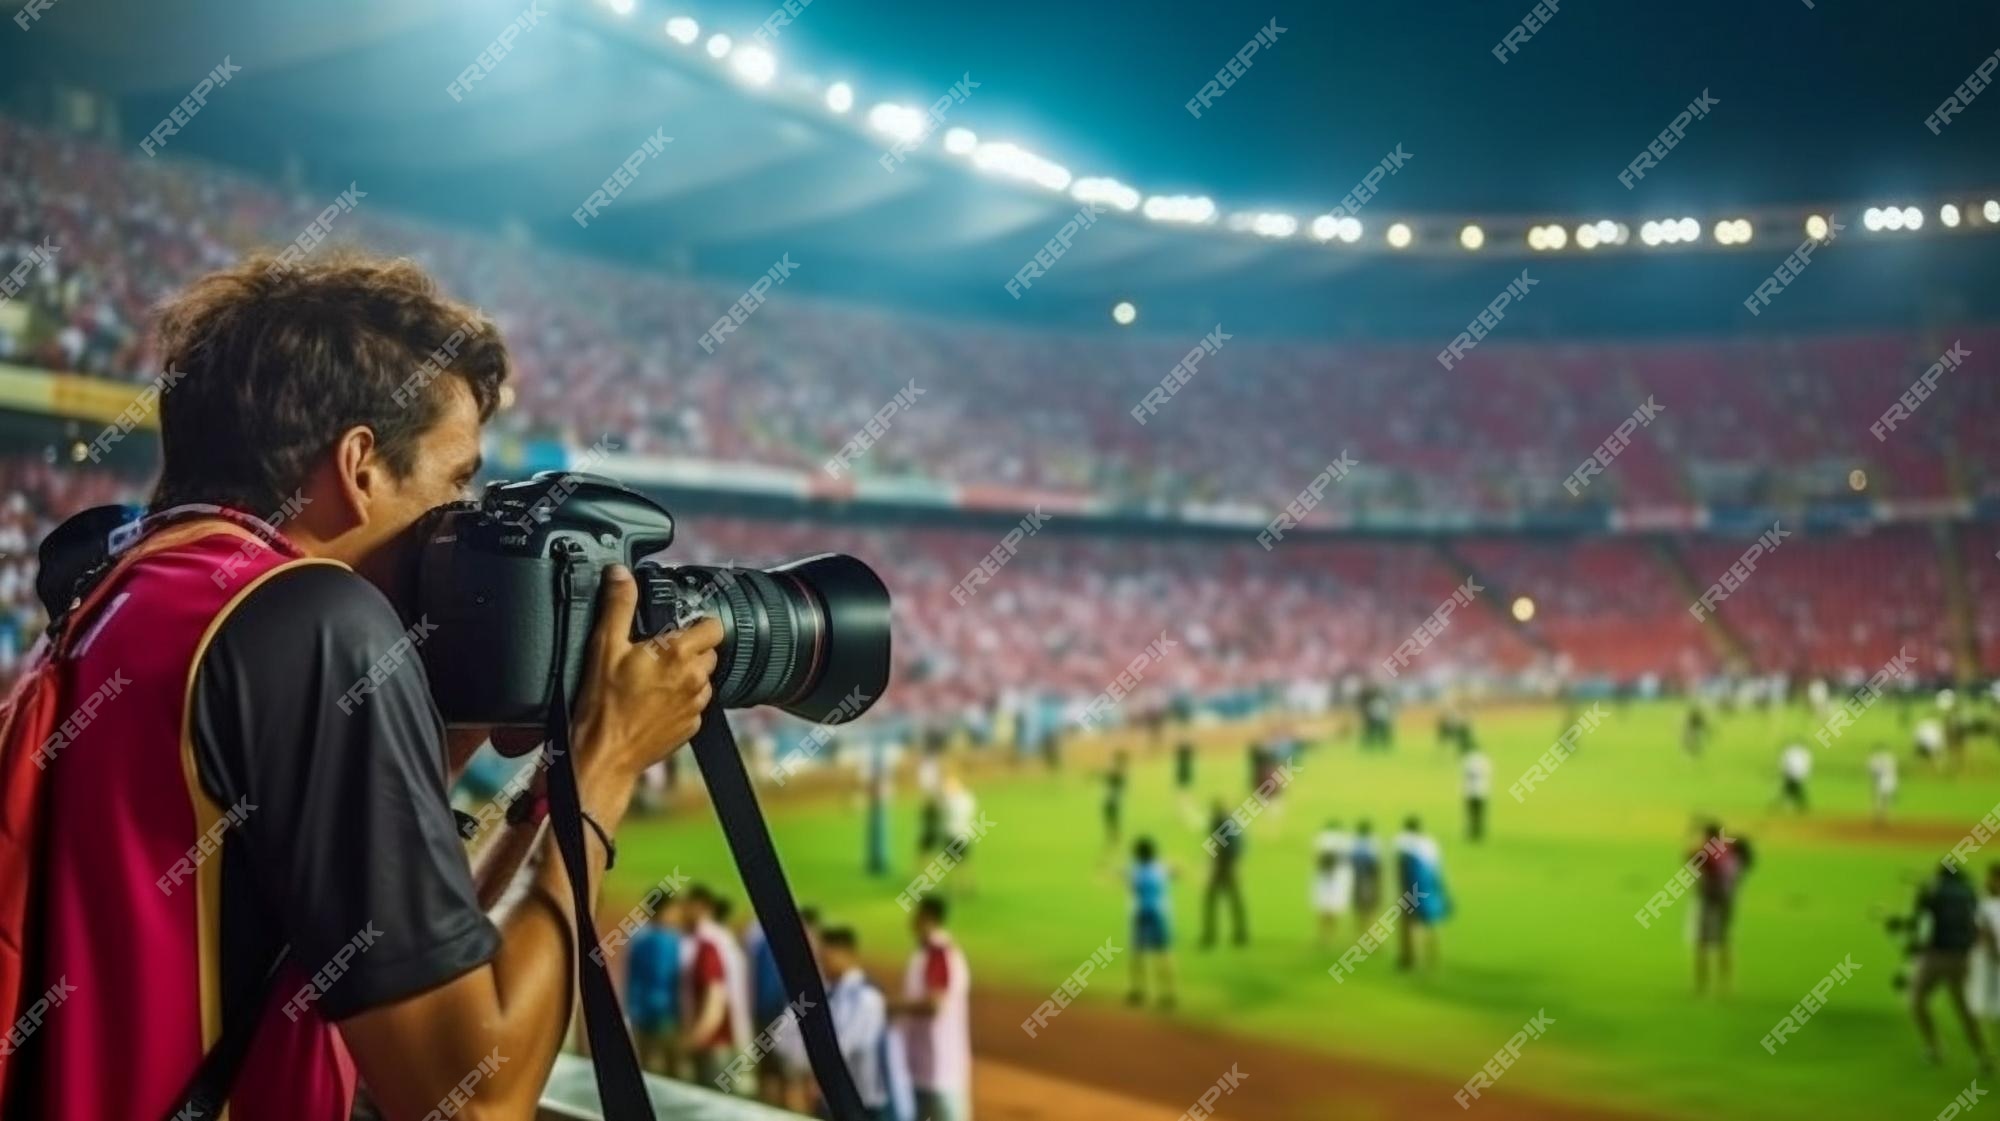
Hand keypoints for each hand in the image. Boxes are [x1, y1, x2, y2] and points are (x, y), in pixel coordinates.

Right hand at [572, 564, 723, 778]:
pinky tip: (653, 702)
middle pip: (709, 652)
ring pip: (702, 679)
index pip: (713, 626)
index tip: (677, 627)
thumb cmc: (602, 705)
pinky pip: (694, 705)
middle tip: (656, 653)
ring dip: (685, 675)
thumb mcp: (604, 646)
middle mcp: (696, 679)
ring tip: (652, 679)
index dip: (696, 623)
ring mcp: (696, 706)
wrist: (603, 755)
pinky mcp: (691, 728)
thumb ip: (618, 605)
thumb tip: (621, 574)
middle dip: (689, 649)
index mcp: (679, 654)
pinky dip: (679, 700)